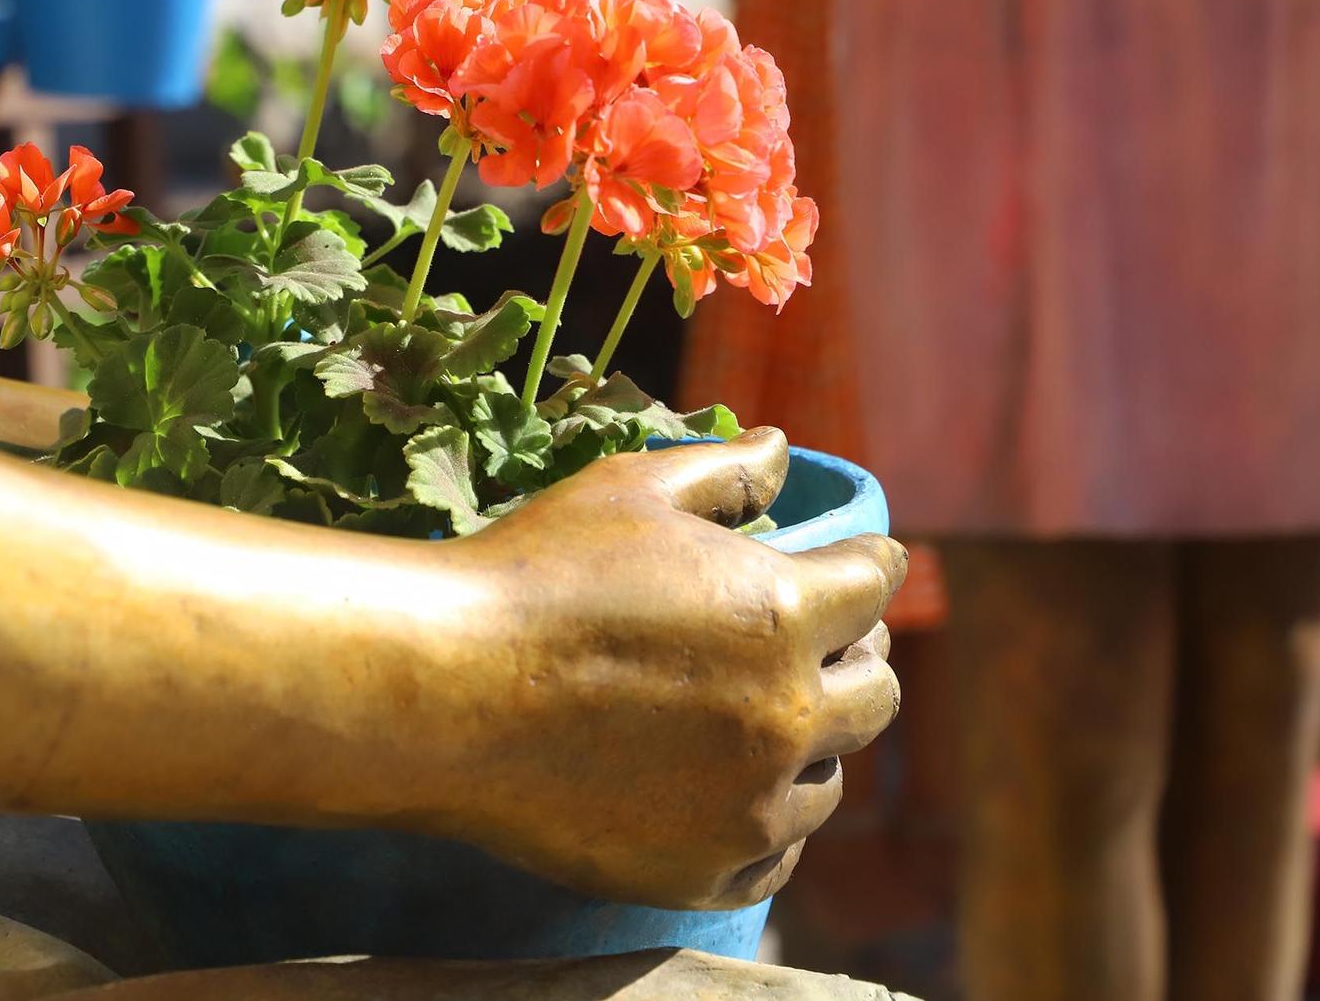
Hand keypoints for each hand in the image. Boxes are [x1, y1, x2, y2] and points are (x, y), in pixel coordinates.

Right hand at [441, 428, 905, 909]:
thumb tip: (782, 449)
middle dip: (854, 655)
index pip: (874, 584)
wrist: (444, 693)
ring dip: (810, 743)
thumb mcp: (629, 491)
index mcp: (783, 610)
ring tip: (757, 719)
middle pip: (876, 691)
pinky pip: (775, 855)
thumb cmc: (533, 574)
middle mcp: (788, 714)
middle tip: (817, 641)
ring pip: (829, 778)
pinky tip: (728, 793)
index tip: (860, 563)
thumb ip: (722, 472)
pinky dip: (764, 822)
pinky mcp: (703, 870)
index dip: (866, 564)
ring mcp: (749, 805)